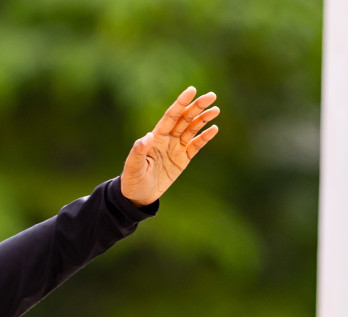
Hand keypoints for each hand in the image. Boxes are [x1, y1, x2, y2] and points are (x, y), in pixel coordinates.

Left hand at [121, 86, 220, 205]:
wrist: (138, 196)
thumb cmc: (132, 180)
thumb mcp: (132, 167)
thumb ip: (138, 151)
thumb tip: (147, 136)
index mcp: (156, 137)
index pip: (171, 116)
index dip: (181, 103)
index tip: (192, 90)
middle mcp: (167, 139)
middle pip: (184, 119)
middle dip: (197, 107)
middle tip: (211, 96)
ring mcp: (176, 148)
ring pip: (192, 129)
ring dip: (203, 119)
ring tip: (215, 110)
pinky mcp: (183, 159)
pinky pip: (196, 146)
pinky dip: (204, 137)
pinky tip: (214, 129)